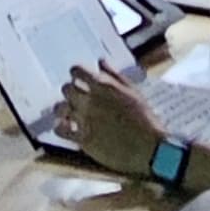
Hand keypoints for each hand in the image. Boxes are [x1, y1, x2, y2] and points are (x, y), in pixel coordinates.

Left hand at [56, 61, 165, 177]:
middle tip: (79, 98)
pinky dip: (60, 127)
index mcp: (104, 86)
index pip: (76, 71)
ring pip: (60, 108)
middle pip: (66, 88)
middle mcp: (91, 101)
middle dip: (71, 91)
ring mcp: (85, 120)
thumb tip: (100, 61)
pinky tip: (66, 128)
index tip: (80, 78)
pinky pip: (60, 130)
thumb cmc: (145, 119)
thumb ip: (114, 75)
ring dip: (64, 109)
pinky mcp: (83, 139)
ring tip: (71, 113)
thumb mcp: (132, 92)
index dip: (77, 73)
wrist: (150, 149)